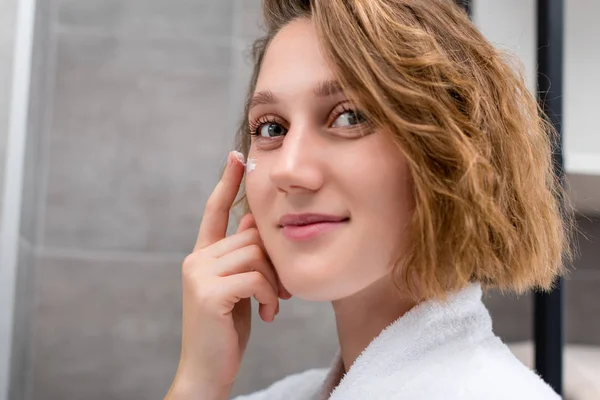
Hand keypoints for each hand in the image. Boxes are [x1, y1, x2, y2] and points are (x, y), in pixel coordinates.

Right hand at [165, 151, 290, 398]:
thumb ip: (244, 257)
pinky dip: (269, 296)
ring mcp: (199, 275)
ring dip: (273, 282)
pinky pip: (255, 278)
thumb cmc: (227, 329)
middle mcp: (196, 259)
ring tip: (273, 305)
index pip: (214, 210)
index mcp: (203, 255)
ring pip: (255, 255)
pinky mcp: (209, 293)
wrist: (208, 370)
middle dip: (273, 262)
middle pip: (250, 236)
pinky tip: (268, 315)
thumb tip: (255, 223)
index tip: (237, 156)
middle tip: (280, 291)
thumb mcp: (239, 288)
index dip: (227, 182)